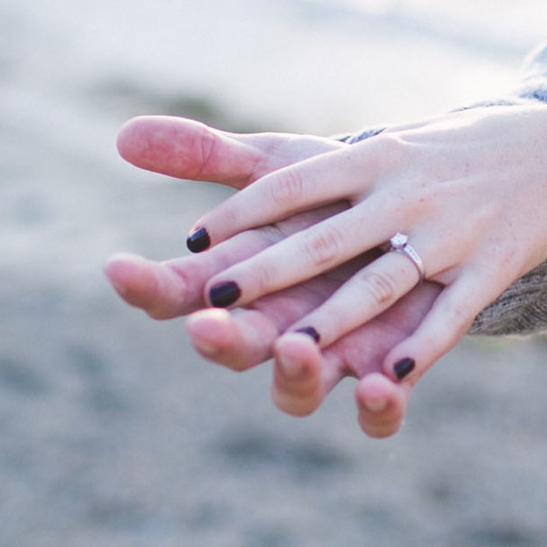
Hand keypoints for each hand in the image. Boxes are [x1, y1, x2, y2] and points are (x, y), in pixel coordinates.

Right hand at [104, 116, 442, 434]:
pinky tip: (381, 385)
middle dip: (219, 339)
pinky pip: (378, 412)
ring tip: (295, 350)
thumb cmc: (336, 199)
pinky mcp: (390, 373)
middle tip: (206, 324)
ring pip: (297, 388)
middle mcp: (275, 326)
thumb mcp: (279, 170)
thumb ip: (208, 156)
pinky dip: (378, 407)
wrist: (428, 218)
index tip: (118, 266)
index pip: (178, 291)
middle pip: (233, 348)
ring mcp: (331, 356)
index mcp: (240, 280)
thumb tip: (124, 134)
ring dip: (294, 374)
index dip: (146, 284)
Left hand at [174, 104, 546, 399]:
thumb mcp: (367, 148)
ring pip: (384, 282)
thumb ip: (252, 154)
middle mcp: (403, 192)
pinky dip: (425, 342)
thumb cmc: (439, 159)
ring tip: (296, 350)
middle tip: (219, 298)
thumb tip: (123, 135)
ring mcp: (449, 232)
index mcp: (370, 158)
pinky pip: (454, 312)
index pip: (294, 185)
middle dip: (276, 269)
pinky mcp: (492, 266)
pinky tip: (391, 374)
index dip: (244, 213)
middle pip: (329, 237)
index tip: (196, 243)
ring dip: (341, 317)